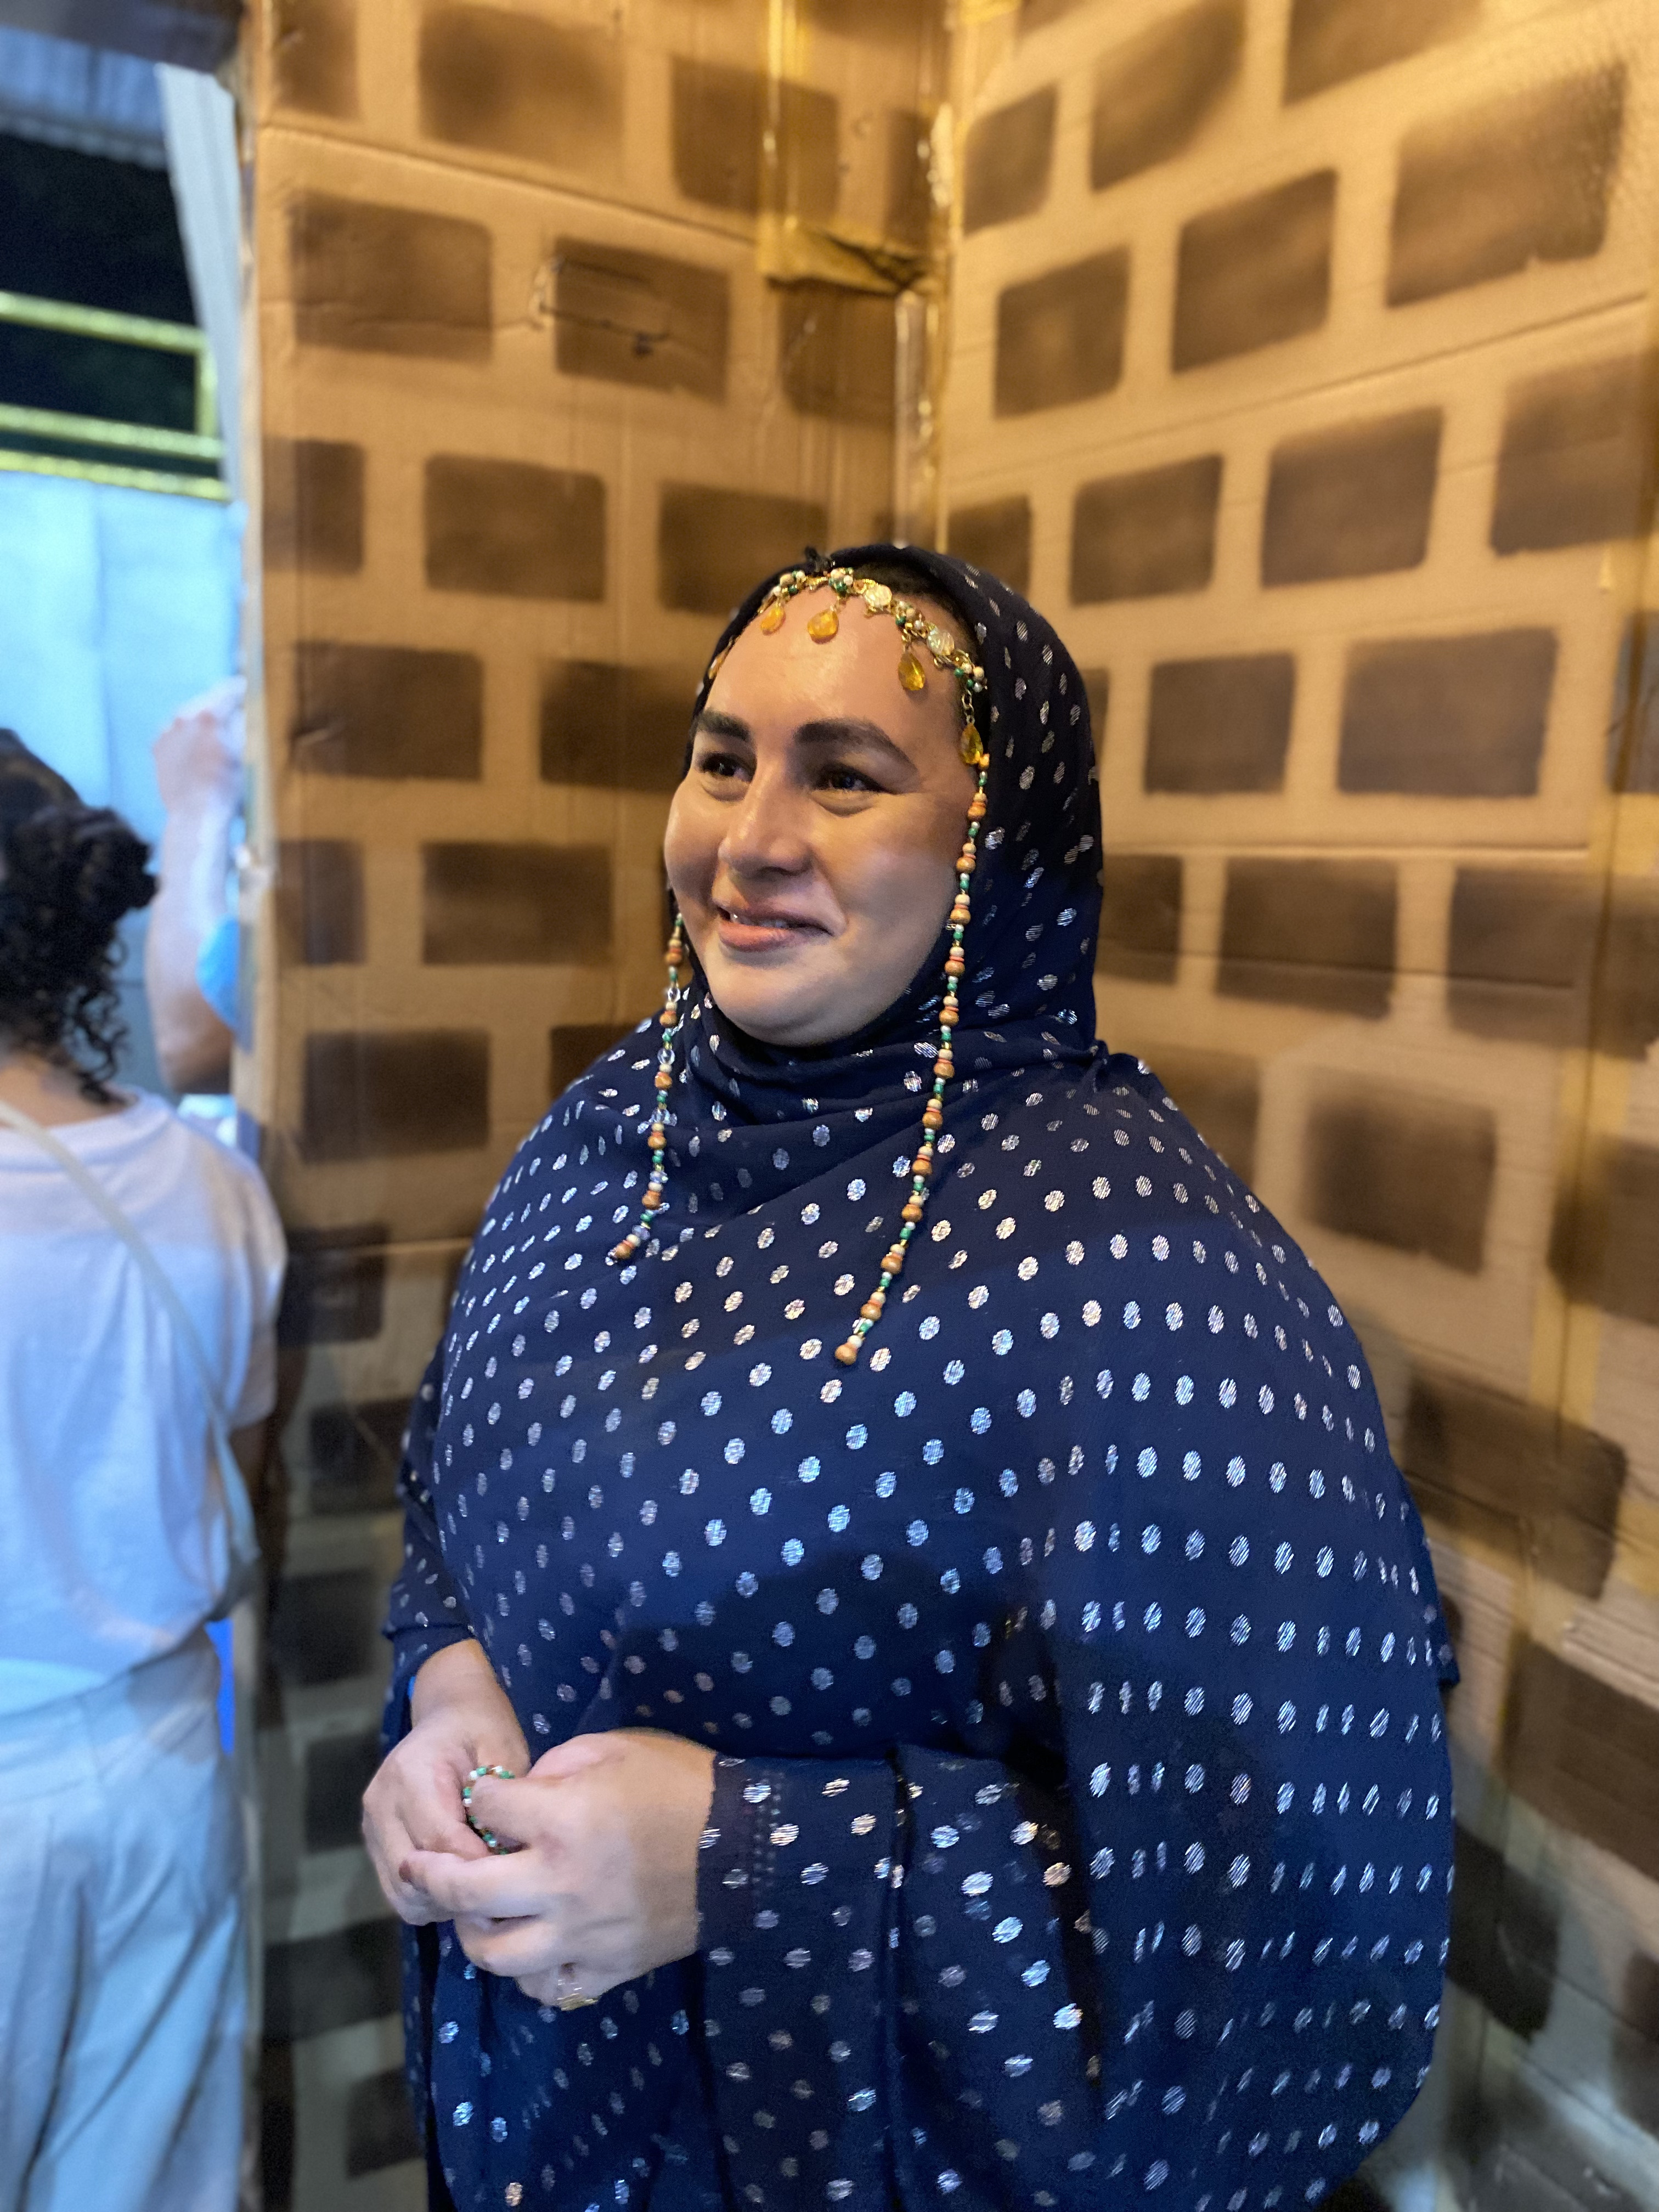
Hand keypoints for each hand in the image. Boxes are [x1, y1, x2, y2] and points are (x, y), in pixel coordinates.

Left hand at [152, 680, 242, 811]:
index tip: (249, 688)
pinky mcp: (158, 749)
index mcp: (209, 716)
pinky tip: (199, 752)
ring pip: (190, 719)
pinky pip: (176, 735)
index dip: (242, 689)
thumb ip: (246, 723)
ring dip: (203, 723)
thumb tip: (247, 706)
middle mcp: (184, 718)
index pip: (229, 692)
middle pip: (207, 703)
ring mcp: (167, 733)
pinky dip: (188, 739)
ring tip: (217, 736)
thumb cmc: (228, 789)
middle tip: (236, 710)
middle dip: (221, 707)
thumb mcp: (248, 753)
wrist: (195, 816)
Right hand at [362, 1640, 528, 1926]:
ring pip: (403, 1893)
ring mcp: (372, 1825)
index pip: (442, 1842)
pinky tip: (461, 1878)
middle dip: (462, 1888)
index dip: (481, 1866)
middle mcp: (381, 1802)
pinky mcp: (374, 1842)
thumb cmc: (482, 1727)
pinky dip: (429, 1896)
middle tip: (502, 1884)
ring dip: (443, 1899)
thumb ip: (504, 1799)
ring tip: (482, 1881)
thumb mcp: (503, 1748)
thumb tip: (507, 1853)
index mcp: (410, 1774)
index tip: (516, 1872)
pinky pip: (397, 1891)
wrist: (448, 1712)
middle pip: (416, 1876)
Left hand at [400, 1730, 716, 2003]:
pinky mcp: (607, 1966)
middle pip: (467, 1894)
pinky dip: (530, 1970)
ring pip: (496, 1956)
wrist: (746, 1844)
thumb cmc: (680, 1782)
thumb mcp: (615, 1746)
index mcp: (561, 1821)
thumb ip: (556, 1766)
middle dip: (433, 1876)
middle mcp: (560, 1884)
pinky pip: (548, 1986)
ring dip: (476, 1933)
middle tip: (421, 1867)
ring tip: (478, 1913)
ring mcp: (582, 1934)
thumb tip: (518, 1794)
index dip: (480, 1798)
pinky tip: (532, 1946)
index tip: (486, 1796)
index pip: (484, 1811)